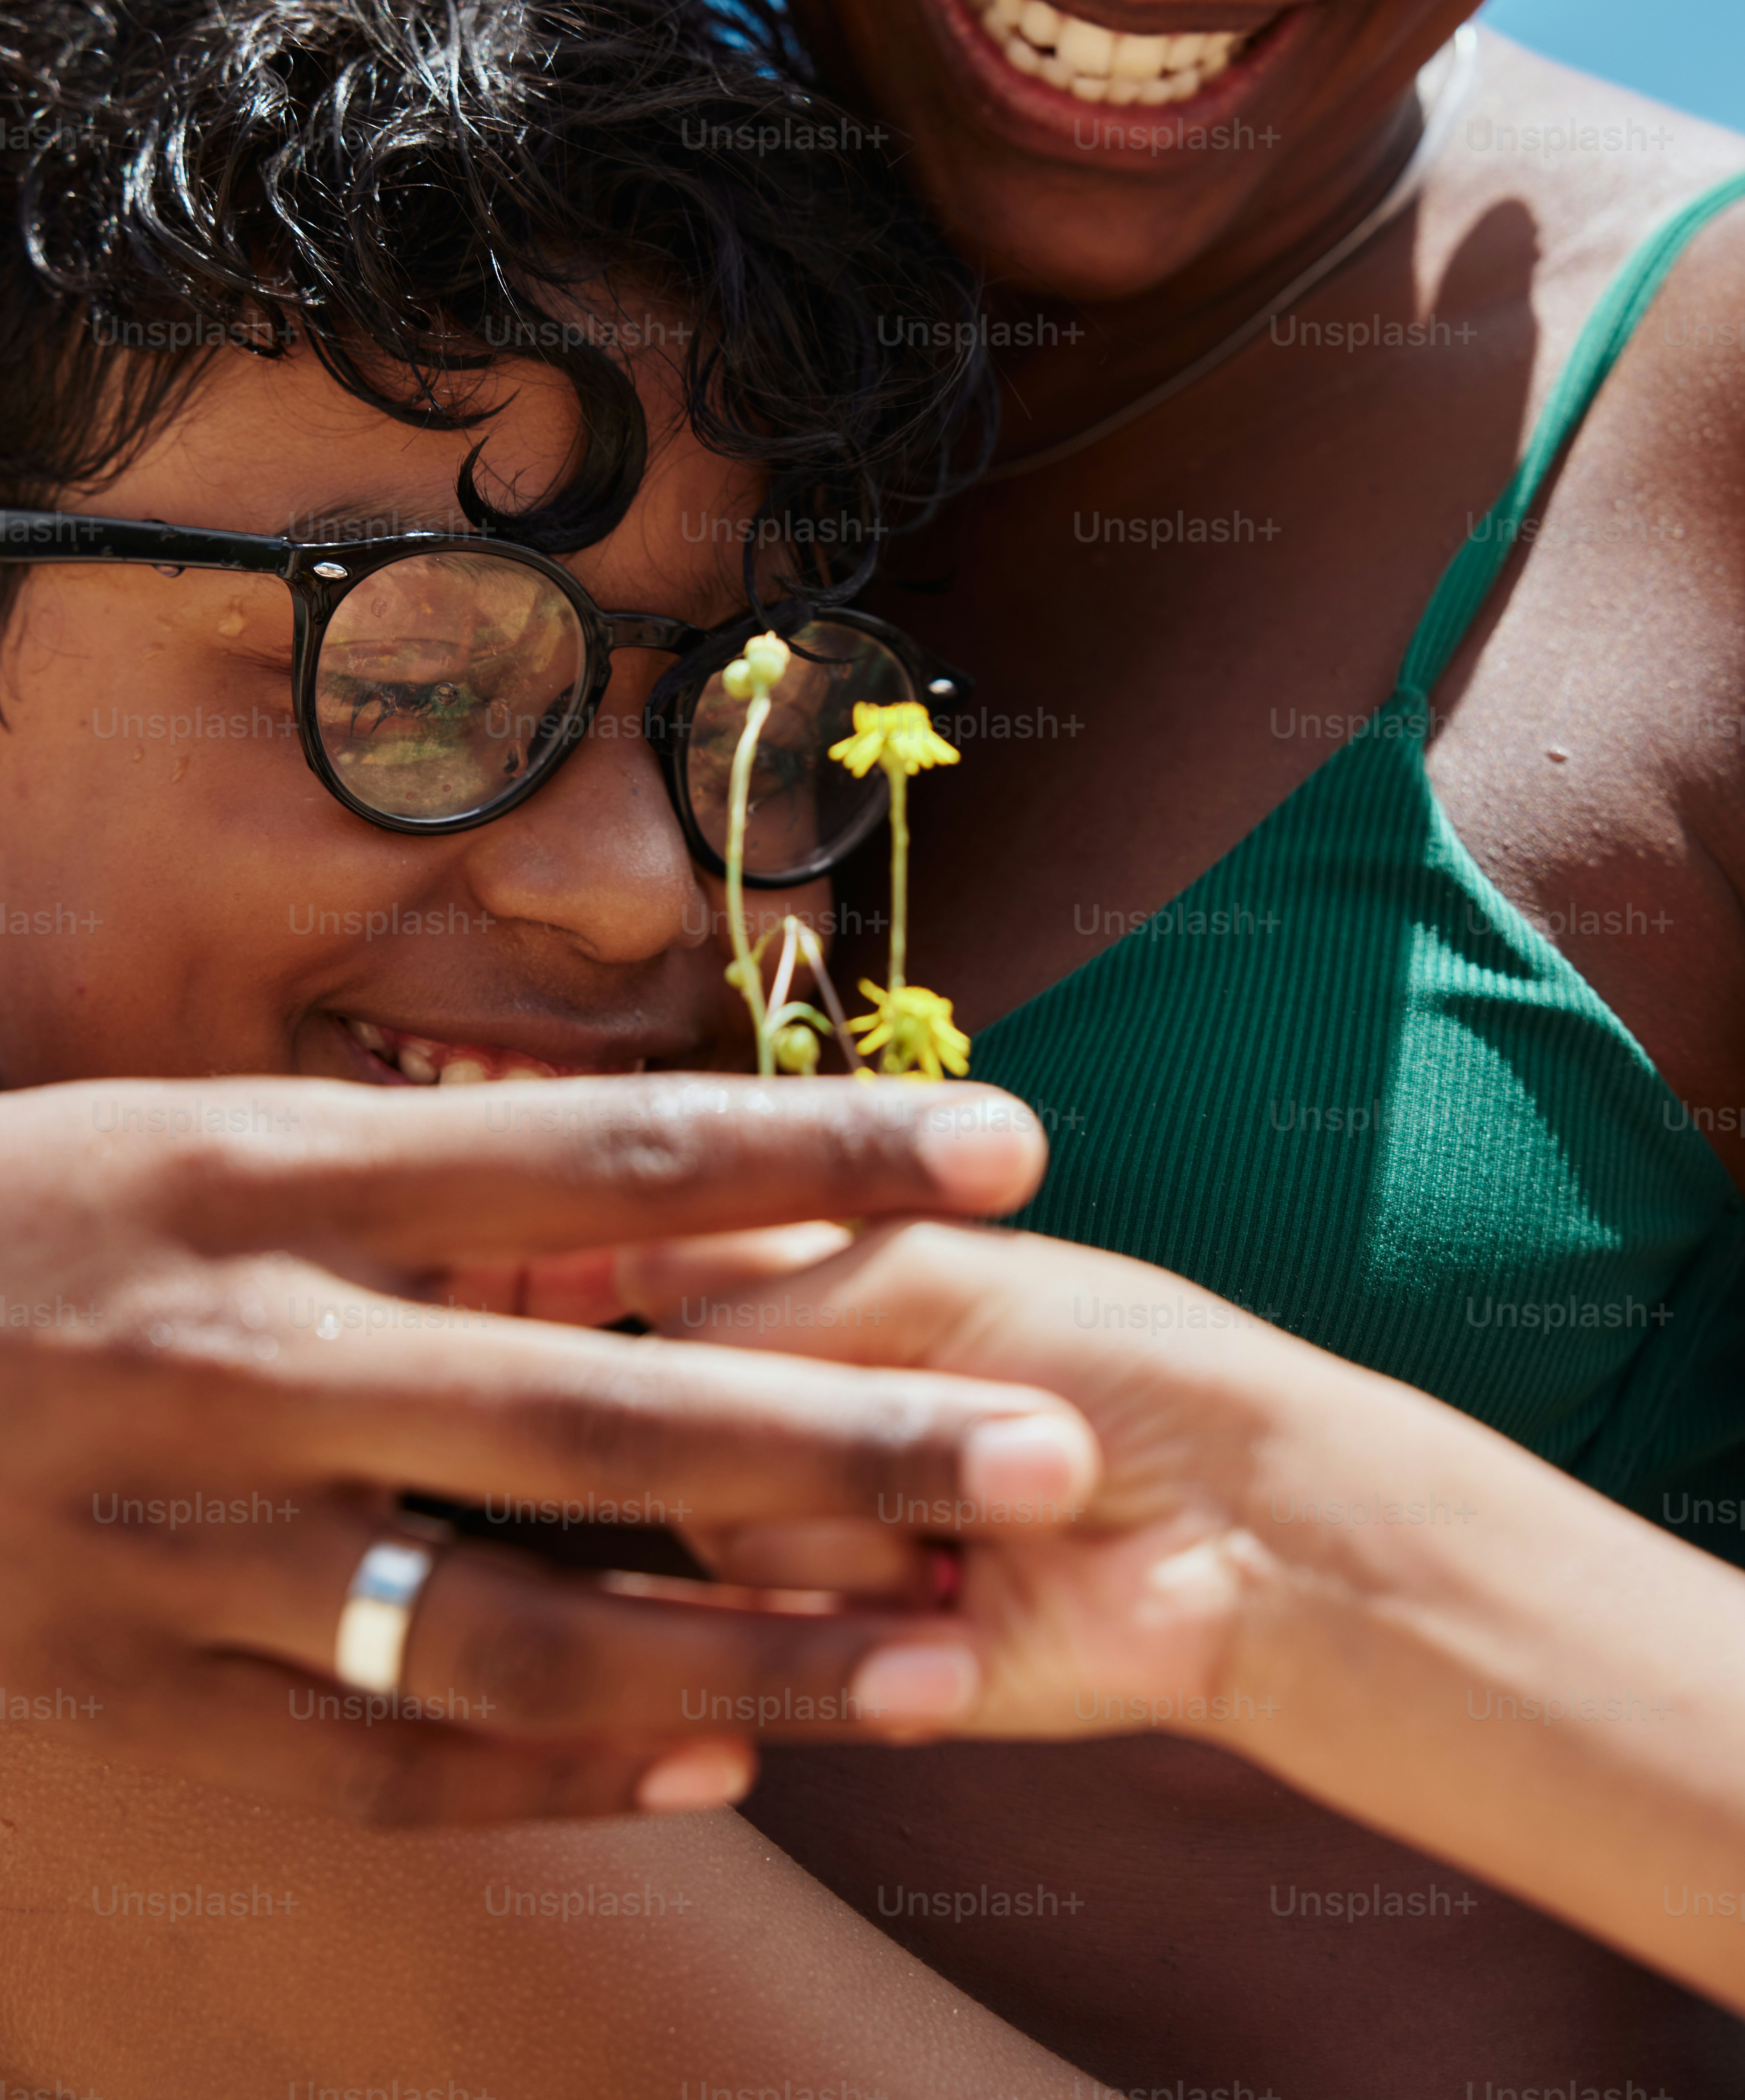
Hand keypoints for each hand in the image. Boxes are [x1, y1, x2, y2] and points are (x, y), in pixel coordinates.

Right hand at [0, 1077, 1102, 1822]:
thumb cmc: (16, 1233)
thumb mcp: (177, 1147)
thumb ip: (391, 1184)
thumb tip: (634, 1199)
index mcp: (256, 1183)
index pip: (599, 1157)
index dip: (817, 1157)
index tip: (1012, 1153)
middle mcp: (240, 1362)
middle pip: (599, 1410)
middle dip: (846, 1432)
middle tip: (1055, 1446)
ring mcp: (184, 1557)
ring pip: (523, 1623)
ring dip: (752, 1646)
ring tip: (948, 1658)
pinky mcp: (142, 1712)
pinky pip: (394, 1758)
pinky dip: (570, 1763)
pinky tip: (723, 1755)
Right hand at [652, 1219, 1439, 1739]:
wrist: (1238, 1530)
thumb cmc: (1113, 1359)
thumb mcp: (927, 1272)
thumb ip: (754, 1290)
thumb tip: (618, 1302)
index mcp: (809, 1287)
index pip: (664, 1263)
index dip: (687, 1278)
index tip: (770, 1294)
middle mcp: (791, 1404)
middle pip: (669, 1399)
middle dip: (821, 1408)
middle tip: (979, 1410)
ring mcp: (805, 1530)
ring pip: (713, 1517)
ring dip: (863, 1514)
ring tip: (987, 1518)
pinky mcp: (831, 1651)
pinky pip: (765, 1632)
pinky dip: (868, 1612)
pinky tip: (964, 1603)